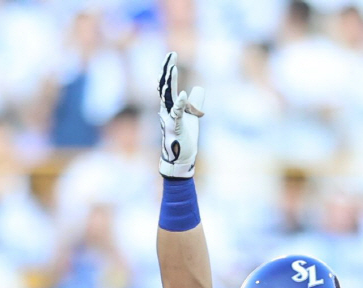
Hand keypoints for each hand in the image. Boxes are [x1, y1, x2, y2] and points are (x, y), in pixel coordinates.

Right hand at [158, 52, 204, 177]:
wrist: (182, 158)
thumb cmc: (184, 138)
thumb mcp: (192, 117)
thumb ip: (195, 102)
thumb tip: (198, 88)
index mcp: (170, 106)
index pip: (167, 84)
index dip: (168, 69)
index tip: (171, 55)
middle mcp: (166, 110)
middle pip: (164, 86)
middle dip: (167, 70)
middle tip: (170, 54)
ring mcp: (169, 118)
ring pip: (167, 97)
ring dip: (170, 82)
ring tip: (172, 68)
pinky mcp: (175, 128)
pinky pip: (177, 114)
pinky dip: (180, 104)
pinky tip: (184, 94)